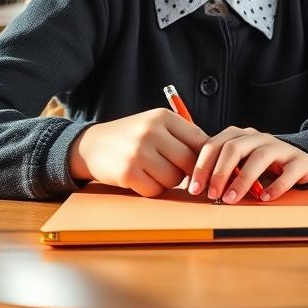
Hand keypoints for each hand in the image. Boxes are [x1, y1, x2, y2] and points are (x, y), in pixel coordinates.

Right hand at [68, 109, 208, 196]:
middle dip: (188, 172)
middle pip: (189, 161)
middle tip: (179, 173)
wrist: (91, 145)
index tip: (206, 166)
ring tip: (156, 173)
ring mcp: (138, 152)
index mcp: (163, 117)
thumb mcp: (156, 126)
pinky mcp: (127, 172)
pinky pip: (155, 190)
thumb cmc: (132, 137)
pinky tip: (143, 180)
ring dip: (169, 182)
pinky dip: (152, 189)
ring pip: (174, 178)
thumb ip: (183, 136)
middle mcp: (151, 132)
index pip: (200, 140)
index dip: (206, 157)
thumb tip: (216, 157)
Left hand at [188, 127, 307, 202]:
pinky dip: (276, 186)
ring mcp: (280, 148)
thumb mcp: (239, 163)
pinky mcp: (299, 161)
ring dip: (243, 180)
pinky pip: (288, 172)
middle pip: (234, 148)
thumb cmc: (261, 165)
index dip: (202, 166)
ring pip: (260, 157)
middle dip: (220, 172)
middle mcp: (259, 138)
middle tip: (212, 195)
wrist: (299, 160)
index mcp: (240, 136)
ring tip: (232, 199)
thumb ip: (219, 169)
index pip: (215, 144)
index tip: (195, 188)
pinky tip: (264, 198)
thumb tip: (195, 188)